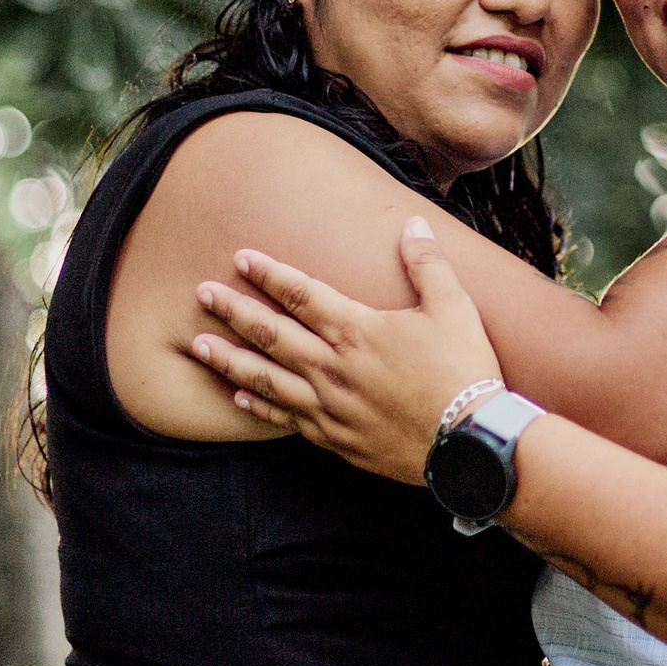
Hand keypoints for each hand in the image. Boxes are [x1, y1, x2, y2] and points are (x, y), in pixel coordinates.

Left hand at [191, 216, 501, 484]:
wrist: (468, 440)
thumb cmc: (463, 370)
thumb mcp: (454, 307)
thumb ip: (427, 264)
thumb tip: (413, 225)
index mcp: (357, 330)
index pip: (302, 294)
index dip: (270, 274)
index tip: (241, 258)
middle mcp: (333, 367)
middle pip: (271, 333)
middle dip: (233, 310)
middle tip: (202, 294)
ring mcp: (329, 405)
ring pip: (266, 378)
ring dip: (230, 359)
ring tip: (198, 346)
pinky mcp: (335, 437)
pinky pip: (284, 419)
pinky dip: (257, 406)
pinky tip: (238, 397)